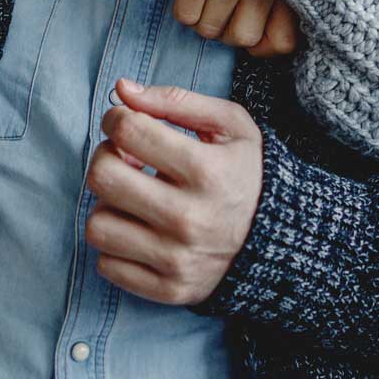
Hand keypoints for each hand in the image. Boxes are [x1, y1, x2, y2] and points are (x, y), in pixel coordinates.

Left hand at [84, 80, 262, 304]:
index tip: (123, 121)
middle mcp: (189, 217)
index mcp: (205, 170)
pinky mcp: (168, 289)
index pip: (129, 131)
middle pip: (103, 177)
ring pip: (98, 224)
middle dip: (106, 156)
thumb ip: (175, 101)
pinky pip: (107, 264)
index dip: (116, 118)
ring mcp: (176, 258)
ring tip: (133, 195)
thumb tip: (121, 89)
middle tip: (125, 156)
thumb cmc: (248, 170)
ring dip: (109, 203)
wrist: (281, 237)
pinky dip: (116, 242)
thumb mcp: (229, 123)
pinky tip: (139, 226)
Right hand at [173, 0, 300, 57]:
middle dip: (233, 24)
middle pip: (242, 38)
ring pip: (211, 30)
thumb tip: (265, 45)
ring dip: (208, 17)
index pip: (282, 42)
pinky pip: (187, 14)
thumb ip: (286, 1)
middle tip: (230, 1)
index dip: (270, 40)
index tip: (265, 24)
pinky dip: (188, 8)